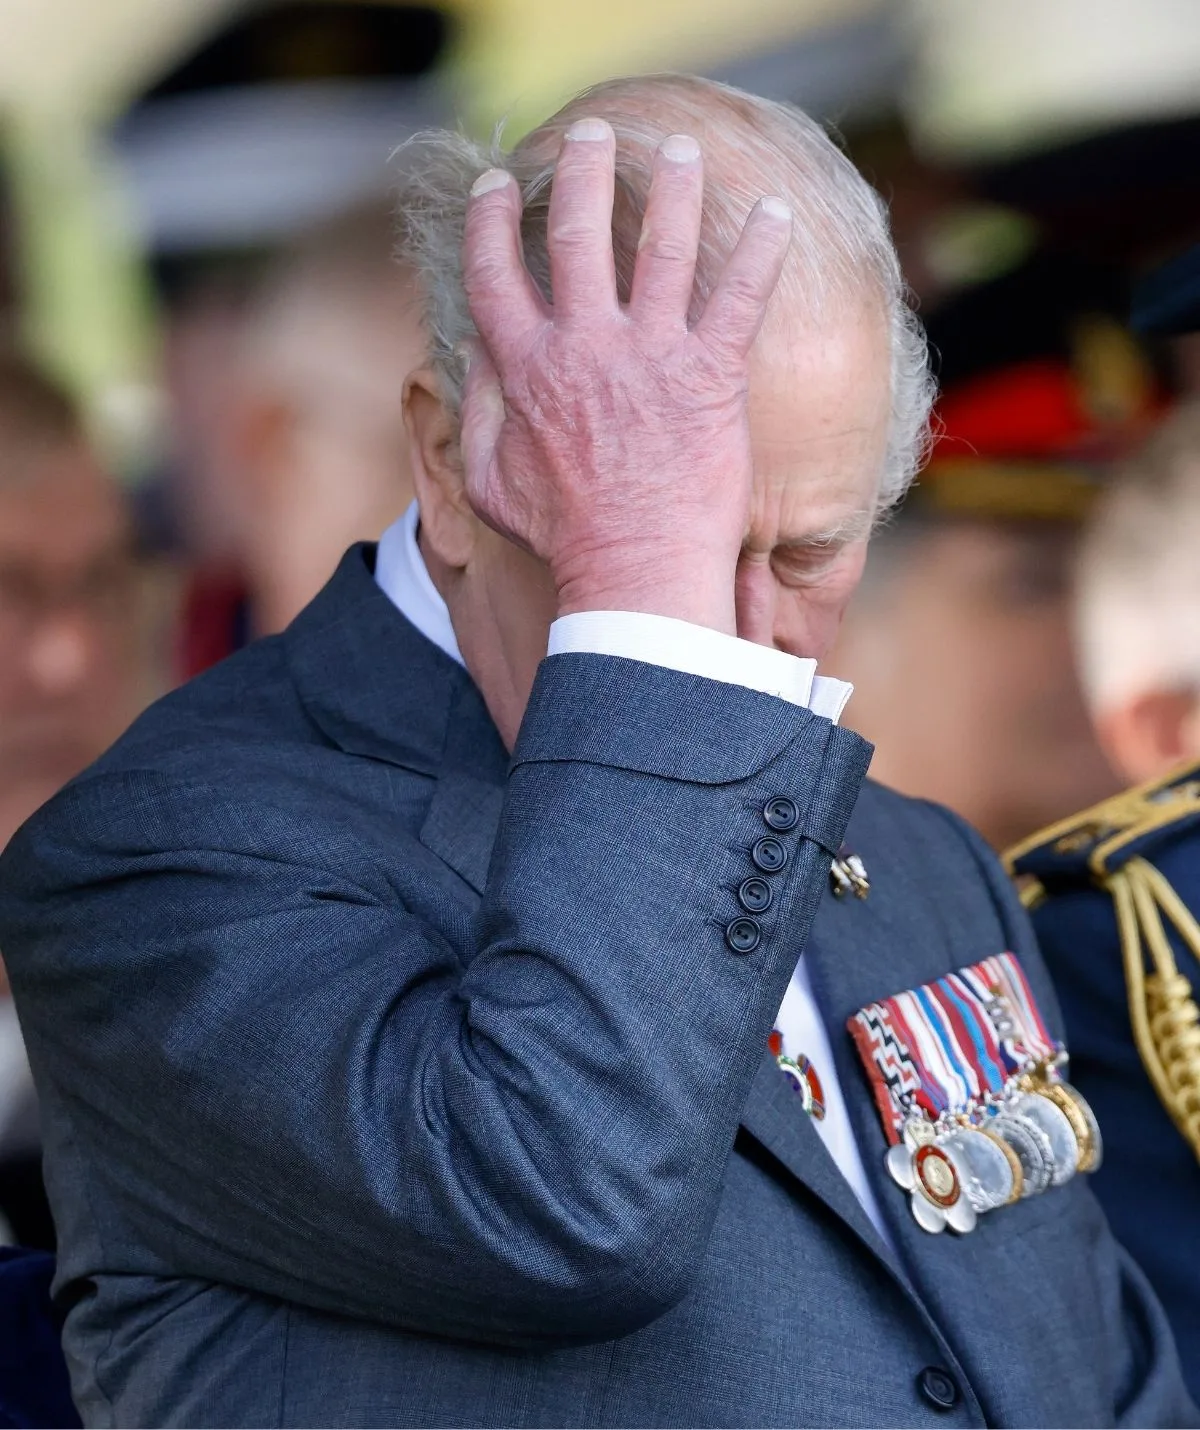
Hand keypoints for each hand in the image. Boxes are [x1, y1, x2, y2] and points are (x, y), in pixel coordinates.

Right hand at [460, 119, 791, 633]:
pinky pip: (740, 295)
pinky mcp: (712, 375)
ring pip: (660, 246)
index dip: (492, 223)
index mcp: (526, 370)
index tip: (497, 188)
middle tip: (590, 137)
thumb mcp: (489, 483)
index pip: (495, 274)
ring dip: (668, 186)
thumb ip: (475, 413)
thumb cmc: (565, 538)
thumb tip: (472, 356)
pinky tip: (775, 210)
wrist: (637, 573)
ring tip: (676, 147)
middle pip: (577, 235)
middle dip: (581, 173)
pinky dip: (760, 248)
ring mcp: (651, 356)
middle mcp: (586, 346)